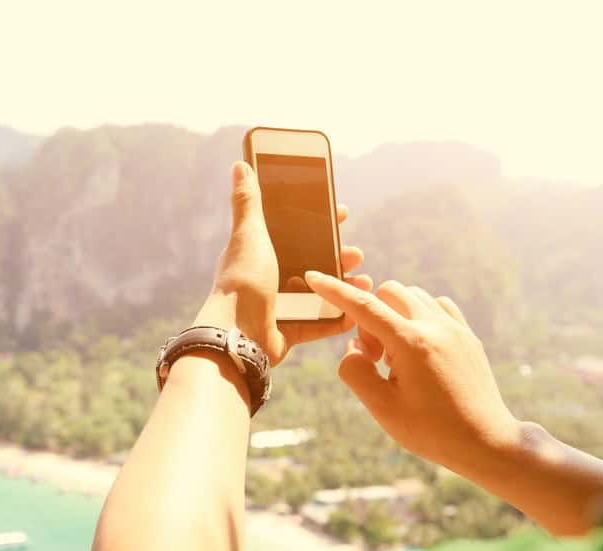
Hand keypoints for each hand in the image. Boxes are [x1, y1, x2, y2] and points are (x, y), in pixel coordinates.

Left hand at [193, 161, 372, 365]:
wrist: (238, 333)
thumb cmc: (242, 281)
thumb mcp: (249, 234)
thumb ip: (247, 202)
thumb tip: (240, 165)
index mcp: (260, 255)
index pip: (294, 233)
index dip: (319, 223)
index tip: (343, 213)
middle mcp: (269, 280)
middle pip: (312, 263)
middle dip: (338, 256)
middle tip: (357, 253)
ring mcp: (280, 307)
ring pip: (320, 293)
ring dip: (344, 286)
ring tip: (364, 281)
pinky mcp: (290, 331)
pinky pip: (321, 323)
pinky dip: (340, 316)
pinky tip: (359, 309)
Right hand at [303, 272, 520, 467]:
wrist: (486, 442)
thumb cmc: (431, 431)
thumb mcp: (382, 408)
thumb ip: (355, 372)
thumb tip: (353, 348)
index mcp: (410, 343)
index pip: (363, 306)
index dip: (334, 290)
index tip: (314, 277)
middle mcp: (435, 327)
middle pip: (388, 292)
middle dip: (370, 317)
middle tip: (374, 357)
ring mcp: (455, 328)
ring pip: (413, 295)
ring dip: (393, 315)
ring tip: (396, 357)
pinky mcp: (468, 336)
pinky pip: (436, 306)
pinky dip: (418, 316)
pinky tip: (417, 348)